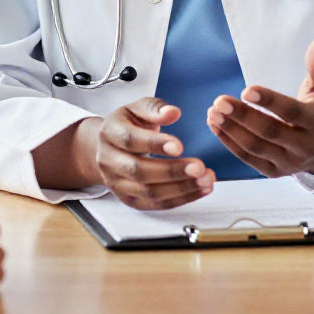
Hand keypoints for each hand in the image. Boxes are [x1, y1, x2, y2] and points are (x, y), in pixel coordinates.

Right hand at [82, 98, 215, 209]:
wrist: (108, 147)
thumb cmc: (127, 125)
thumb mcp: (137, 108)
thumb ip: (155, 108)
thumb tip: (173, 112)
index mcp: (110, 133)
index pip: (130, 140)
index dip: (155, 144)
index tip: (179, 146)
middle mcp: (109, 161)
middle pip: (139, 171)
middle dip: (171, 171)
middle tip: (199, 167)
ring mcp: (117, 183)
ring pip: (148, 192)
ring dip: (180, 188)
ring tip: (205, 179)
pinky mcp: (129, 200)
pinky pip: (155, 205)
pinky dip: (180, 199)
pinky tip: (199, 189)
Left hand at [206, 36, 313, 176]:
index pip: (291, 112)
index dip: (269, 102)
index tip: (246, 90)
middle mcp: (304, 146)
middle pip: (270, 132)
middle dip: (243, 116)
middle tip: (220, 101)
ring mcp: (288, 163)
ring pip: (256, 147)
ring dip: (231, 130)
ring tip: (213, 111)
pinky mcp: (273, 172)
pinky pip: (248, 158)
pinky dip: (229, 142)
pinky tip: (214, 124)